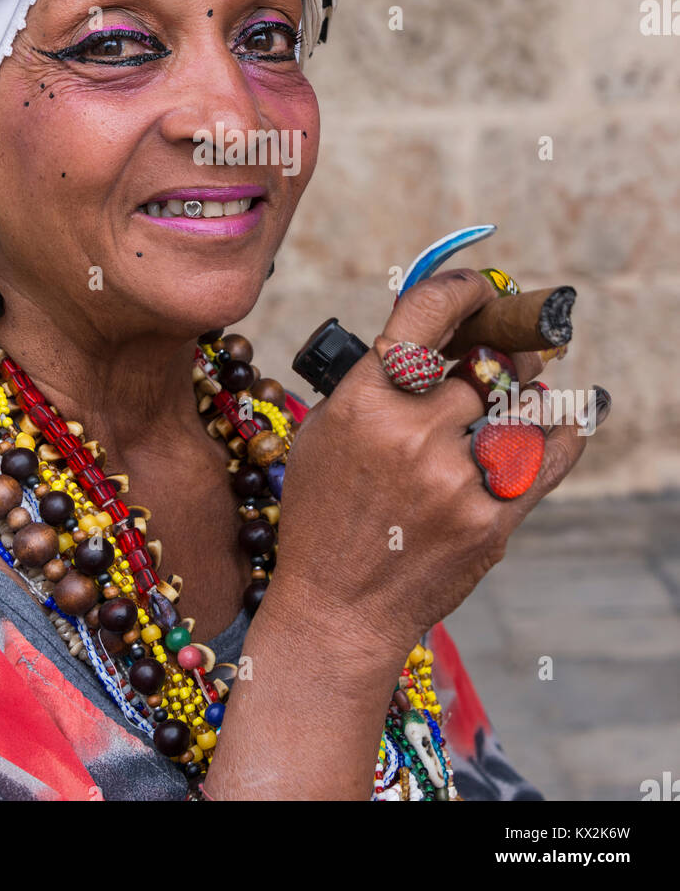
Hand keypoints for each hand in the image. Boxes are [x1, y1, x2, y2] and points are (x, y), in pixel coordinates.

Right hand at [273, 268, 594, 658]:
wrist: (339, 609)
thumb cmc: (324, 515)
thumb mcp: (323, 433)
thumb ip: (373, 383)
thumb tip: (435, 338)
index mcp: (362, 403)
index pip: (424, 316)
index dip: (460, 293)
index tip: (479, 292)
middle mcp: (411, 434)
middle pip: (484, 365)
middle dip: (502, 353)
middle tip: (510, 350)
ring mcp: (453, 480)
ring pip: (519, 409)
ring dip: (529, 393)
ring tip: (528, 386)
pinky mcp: (488, 521)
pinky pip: (546, 461)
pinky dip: (565, 432)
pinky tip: (577, 412)